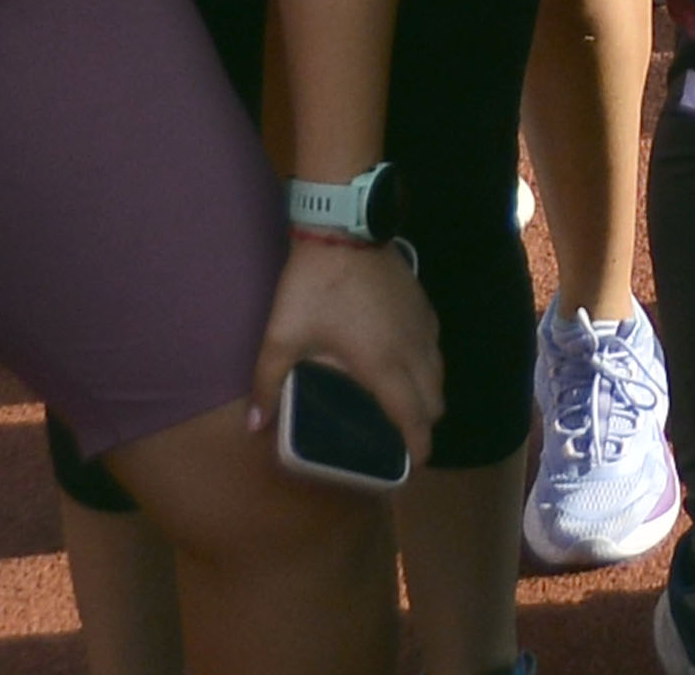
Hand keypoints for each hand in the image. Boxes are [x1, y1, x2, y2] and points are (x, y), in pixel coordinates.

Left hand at [252, 232, 443, 474]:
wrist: (342, 230)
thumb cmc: (314, 287)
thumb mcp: (282, 337)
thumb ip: (268, 384)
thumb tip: (255, 426)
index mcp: (382, 366)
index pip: (414, 417)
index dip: (419, 446)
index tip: (413, 464)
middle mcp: (412, 351)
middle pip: (436, 401)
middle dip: (424, 424)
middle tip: (403, 436)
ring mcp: (423, 326)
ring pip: (439, 373)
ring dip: (429, 394)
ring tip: (405, 404)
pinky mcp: (424, 305)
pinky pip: (436, 347)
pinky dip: (429, 365)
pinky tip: (407, 361)